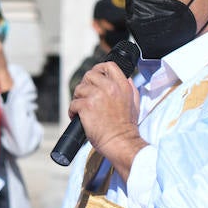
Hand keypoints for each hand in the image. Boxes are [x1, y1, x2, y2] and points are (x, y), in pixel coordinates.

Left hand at [69, 61, 143, 177]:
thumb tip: (127, 79)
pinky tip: (77, 117)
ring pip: (79, 88)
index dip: (99, 69)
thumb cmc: (126, 128)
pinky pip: (73, 103)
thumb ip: (130, 89)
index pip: (109, 66)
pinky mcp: (86, 106)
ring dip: (78, 98)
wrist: (120, 142)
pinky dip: (72, 111)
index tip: (94, 77)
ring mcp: (97, 96)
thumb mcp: (134, 104)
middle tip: (85, 95)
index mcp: (122, 86)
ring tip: (81, 108)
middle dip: (85, 84)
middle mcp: (110, 88)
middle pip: (90, 75)